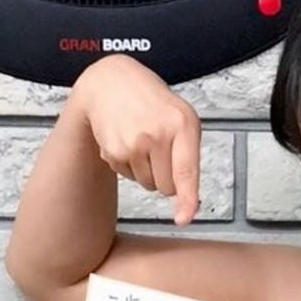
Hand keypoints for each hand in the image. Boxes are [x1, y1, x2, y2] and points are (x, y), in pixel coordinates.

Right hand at [70, 55, 200, 224]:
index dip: (187, 200)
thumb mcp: (183, 119)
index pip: (186, 171)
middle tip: (159, 146)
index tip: (183, 219)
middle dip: (166, 176)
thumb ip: (190, 159)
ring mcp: (133, 143)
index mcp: (182, 124)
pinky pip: (129, 177)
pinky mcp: (113, 151)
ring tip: (141, 138)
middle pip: (167, 188)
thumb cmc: (154, 105)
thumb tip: (186, 205)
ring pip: (148, 185)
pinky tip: (127, 139)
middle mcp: (157, 133)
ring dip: (146, 170)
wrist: (111, 81)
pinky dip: (129, 165)